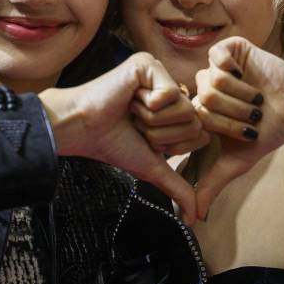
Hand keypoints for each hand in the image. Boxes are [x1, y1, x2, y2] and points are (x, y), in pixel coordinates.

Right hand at [39, 52, 197, 223]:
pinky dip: (147, 104)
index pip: (200, 132)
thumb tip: (194, 219)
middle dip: (163, 133)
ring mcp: (161, 73)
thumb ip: (178, 188)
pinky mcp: (148, 64)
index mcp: (175, 108)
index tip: (146, 138)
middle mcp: (171, 88)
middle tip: (136, 124)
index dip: (173, 144)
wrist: (83, 129)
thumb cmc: (113, 145)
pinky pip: (169, 91)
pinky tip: (128, 98)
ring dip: (152, 120)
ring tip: (130, 111)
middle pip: (194, 120)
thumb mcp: (152, 168)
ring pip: (183, 106)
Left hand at [189, 37, 283, 219]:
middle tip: (252, 115)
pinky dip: (238, 74)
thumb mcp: (235, 163)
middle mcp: (204, 85)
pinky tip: (249, 78)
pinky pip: (218, 59)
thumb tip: (192, 217)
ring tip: (255, 98)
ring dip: (238, 96)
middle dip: (231, 114)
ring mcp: (215, 65)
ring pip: (210, 81)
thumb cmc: (266, 134)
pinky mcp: (229, 48)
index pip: (192, 118)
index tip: (242, 131)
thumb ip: (210, 185)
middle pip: (200, 99)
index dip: (219, 128)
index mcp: (199, 108)